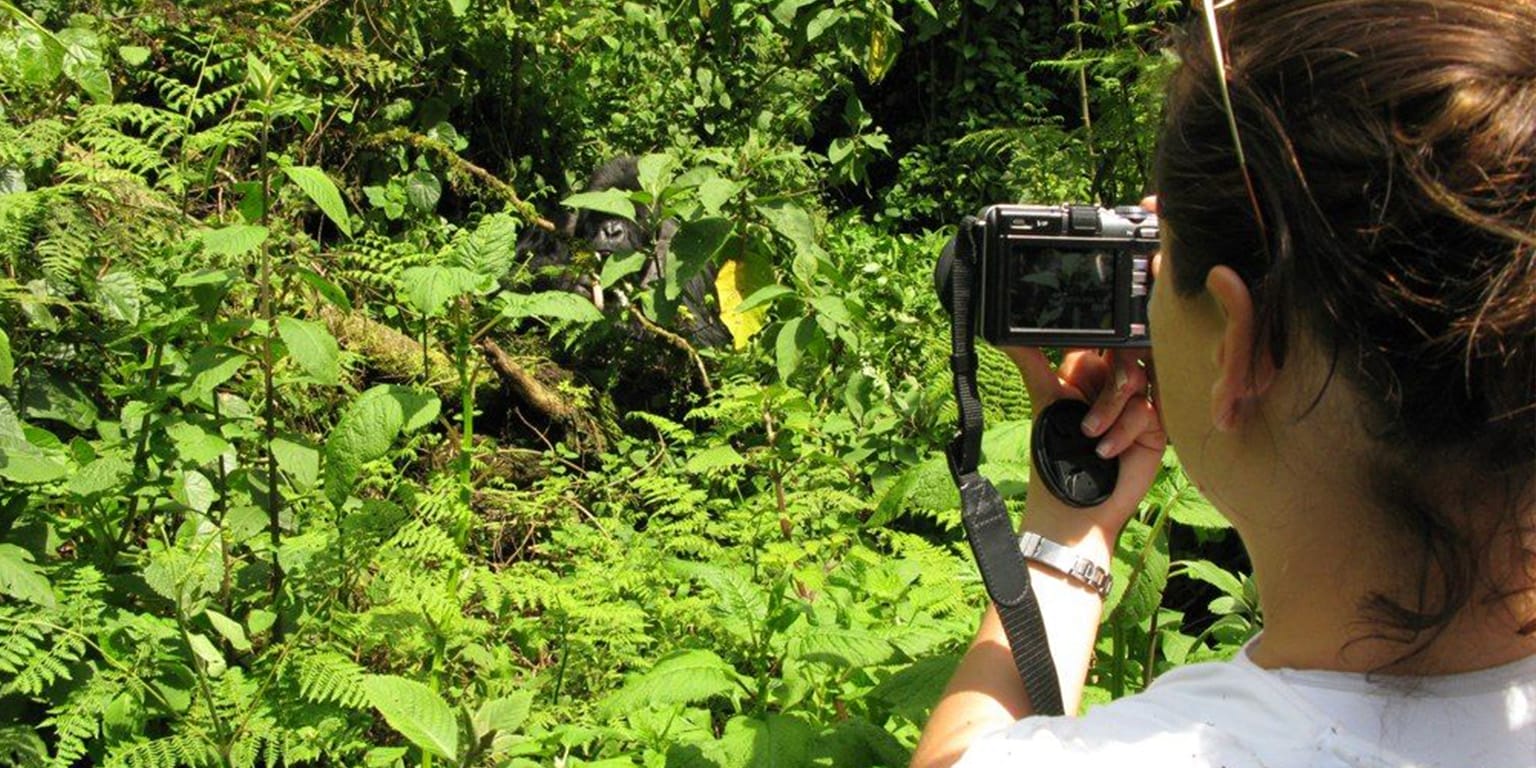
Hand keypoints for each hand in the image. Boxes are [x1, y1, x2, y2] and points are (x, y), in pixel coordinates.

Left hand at [1004, 346, 1165, 533]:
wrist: (1073, 507)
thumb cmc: (1053, 458)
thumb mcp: (1044, 401)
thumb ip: (1032, 362)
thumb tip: (1004, 335)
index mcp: (1084, 374)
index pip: (1095, 339)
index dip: (1093, 341)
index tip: (1081, 360)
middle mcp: (1111, 386)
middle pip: (1121, 352)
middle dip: (1102, 381)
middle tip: (1083, 410)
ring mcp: (1135, 405)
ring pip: (1135, 377)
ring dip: (1108, 408)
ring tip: (1089, 435)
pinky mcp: (1154, 427)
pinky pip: (1147, 408)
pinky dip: (1122, 431)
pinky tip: (1106, 451)